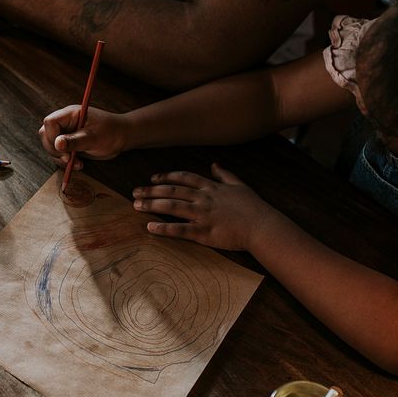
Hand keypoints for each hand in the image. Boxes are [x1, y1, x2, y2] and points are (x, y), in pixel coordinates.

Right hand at [38, 106, 131, 169]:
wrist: (121, 138)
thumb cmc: (111, 133)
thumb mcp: (94, 138)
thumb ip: (75, 141)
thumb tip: (57, 143)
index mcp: (70, 114)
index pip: (50, 122)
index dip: (52, 137)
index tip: (63, 149)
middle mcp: (65, 123)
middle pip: (46, 135)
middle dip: (55, 150)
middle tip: (68, 159)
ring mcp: (66, 133)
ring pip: (51, 146)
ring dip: (60, 159)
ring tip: (77, 164)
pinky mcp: (69, 144)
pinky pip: (59, 153)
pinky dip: (65, 162)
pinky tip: (78, 164)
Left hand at [132, 164, 279, 250]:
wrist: (262, 226)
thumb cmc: (253, 208)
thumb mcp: (239, 185)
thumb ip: (225, 175)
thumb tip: (215, 164)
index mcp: (210, 187)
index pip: (183, 178)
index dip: (166, 177)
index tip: (152, 178)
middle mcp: (203, 198)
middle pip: (172, 191)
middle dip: (151, 190)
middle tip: (135, 191)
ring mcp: (202, 215)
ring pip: (171, 207)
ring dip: (151, 205)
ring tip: (136, 205)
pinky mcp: (204, 232)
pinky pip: (180, 230)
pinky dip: (163, 228)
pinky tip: (150, 228)